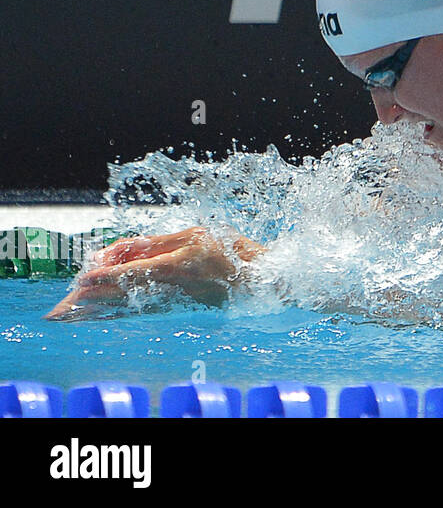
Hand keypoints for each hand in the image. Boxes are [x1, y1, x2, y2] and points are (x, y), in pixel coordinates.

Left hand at [45, 227, 263, 320]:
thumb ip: (160, 242)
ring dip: (105, 304)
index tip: (85, 276)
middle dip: (99, 292)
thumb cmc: (233, 252)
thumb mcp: (197, 235)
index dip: (108, 274)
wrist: (261, 281)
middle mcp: (176, 286)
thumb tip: (125, 250)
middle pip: (128, 291)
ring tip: (82, 305)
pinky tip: (109, 311)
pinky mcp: (180, 310)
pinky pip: (144, 311)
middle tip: (75, 293)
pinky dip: (122, 311)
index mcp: (181, 263)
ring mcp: (178, 301)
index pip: (135, 270)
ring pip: (132, 304)